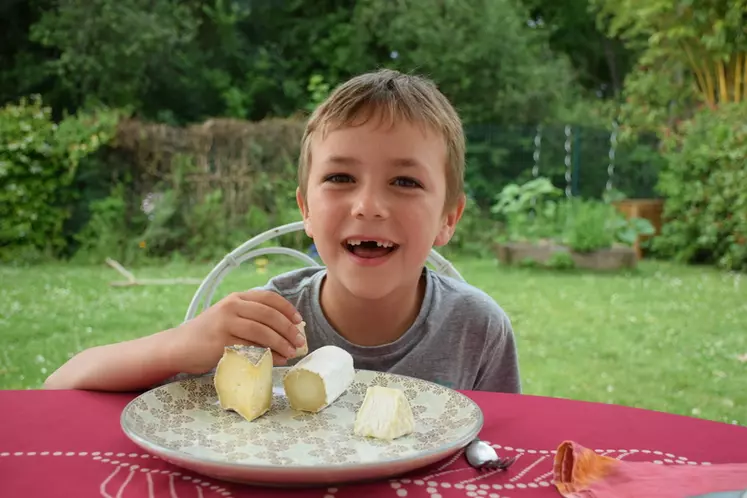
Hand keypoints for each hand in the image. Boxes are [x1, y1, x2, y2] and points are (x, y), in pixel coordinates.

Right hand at [167, 290, 305, 373]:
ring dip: (281, 343)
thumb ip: (252, 318)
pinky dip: (267, 354)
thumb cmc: (209, 335)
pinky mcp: (221, 342)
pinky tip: (276, 360)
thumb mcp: (229, 317)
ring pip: (262, 332)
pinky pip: (250, 348)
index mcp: (237, 298)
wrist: (179, 346)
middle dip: (288, 329)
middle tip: (299, 341)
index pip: (269, 298)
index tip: (299, 321)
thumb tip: (286, 331)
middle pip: (268, 315)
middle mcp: (231, 306)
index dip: (287, 309)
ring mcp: (225, 324)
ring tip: (291, 352)